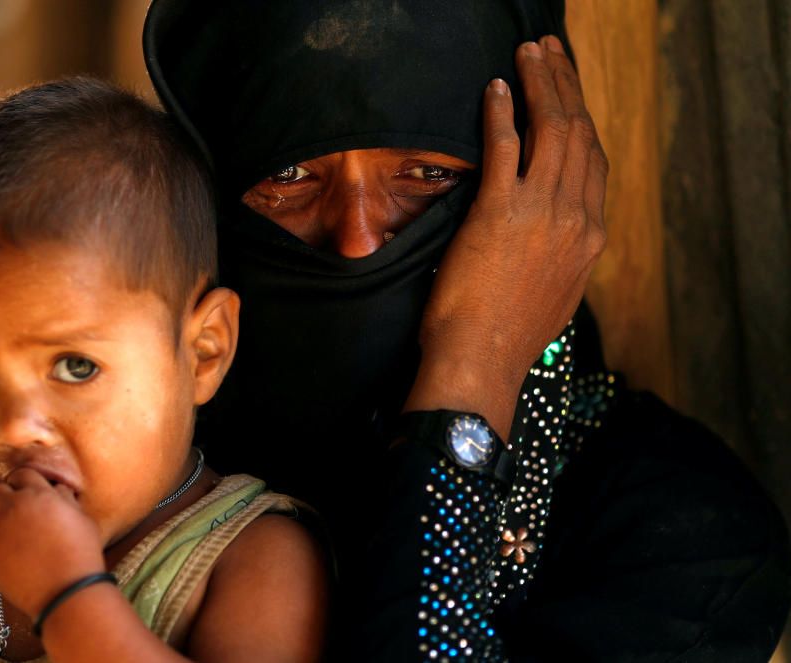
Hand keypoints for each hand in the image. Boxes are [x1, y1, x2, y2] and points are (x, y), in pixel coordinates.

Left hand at [0, 468, 105, 618]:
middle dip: (10, 498)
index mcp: (36, 492)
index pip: (23, 475)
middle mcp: (10, 506)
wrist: (66, 591)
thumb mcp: (81, 515)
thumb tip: (55, 489)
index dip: (29, 485)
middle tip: (26, 516)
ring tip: (12, 533)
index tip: (36, 496)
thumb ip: (64, 497)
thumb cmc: (81, 551)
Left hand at [405, 36, 607, 439]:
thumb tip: (557, 243)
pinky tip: (495, 89)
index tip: (570, 93)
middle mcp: (576, 218)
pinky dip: (501, 112)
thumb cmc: (507, 337)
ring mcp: (542, 213)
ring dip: (539, 84)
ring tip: (529, 54)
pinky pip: (505, 145)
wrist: (481, 362)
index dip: (582, 119)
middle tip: (550, 53)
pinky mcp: (500, 212)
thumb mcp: (555, 297)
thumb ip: (563, 258)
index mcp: (590, 237)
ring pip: (551, 129)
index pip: (594, 161)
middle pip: (578, 133)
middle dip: (564, 85)